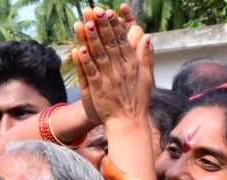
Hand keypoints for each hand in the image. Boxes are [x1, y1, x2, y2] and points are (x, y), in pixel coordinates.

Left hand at [73, 6, 153, 126]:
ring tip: (85, 24)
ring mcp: (110, 78)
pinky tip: (78, 50)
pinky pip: (91, 73)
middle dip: (102, 26)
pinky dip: (85, 62)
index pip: (122, 40)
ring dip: (92, 39)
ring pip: (99, 55)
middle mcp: (122, 69)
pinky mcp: (99, 89)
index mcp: (132, 64)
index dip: (115, 25)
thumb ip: (147, 56)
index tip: (109, 12)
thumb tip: (148, 37)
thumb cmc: (137, 100)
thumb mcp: (147, 76)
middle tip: (95, 10)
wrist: (129, 122)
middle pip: (110, 43)